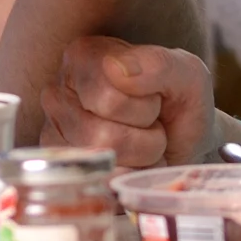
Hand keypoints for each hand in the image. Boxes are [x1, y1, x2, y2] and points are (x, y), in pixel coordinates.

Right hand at [38, 37, 216, 166]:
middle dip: (145, 137)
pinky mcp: (62, 169)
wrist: (185, 140)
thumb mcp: (187, 74)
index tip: (154, 98)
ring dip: (139, 158)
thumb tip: (115, 69)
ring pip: (103, 162)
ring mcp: (54, 135)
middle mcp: (58, 94)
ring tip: (143, 142)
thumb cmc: (179, 102)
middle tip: (150, 124)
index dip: (146, 107)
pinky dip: (129, 177)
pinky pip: (101, 184)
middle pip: (105, 136)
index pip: (110, 98)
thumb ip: (157, 64)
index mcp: (83, 57)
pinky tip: (131, 161)